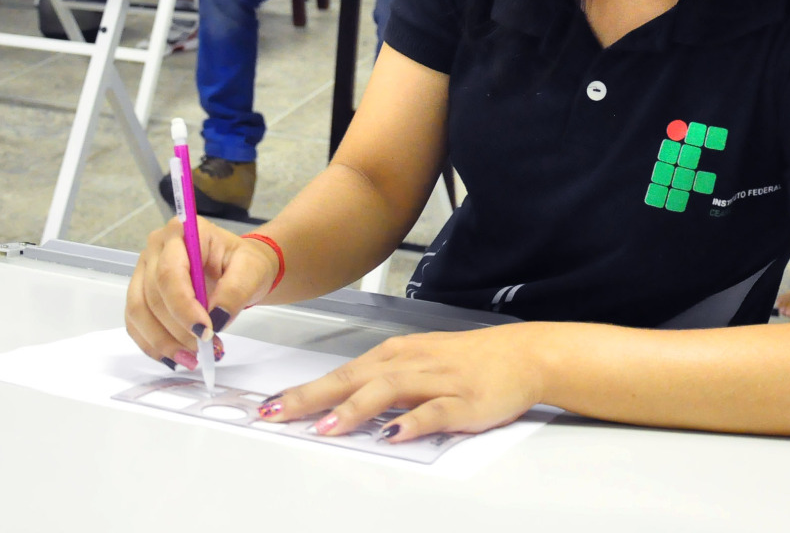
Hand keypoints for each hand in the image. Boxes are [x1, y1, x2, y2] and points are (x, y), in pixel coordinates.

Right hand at [124, 219, 279, 368]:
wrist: (239, 270)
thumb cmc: (245, 264)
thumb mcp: (251, 271)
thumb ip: (235, 291)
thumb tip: (215, 319)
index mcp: (183, 232)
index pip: (171, 272)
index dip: (183, 306)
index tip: (205, 331)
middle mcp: (156, 247)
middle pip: (153, 295)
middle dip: (177, 329)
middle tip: (204, 349)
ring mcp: (144, 270)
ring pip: (139, 311)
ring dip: (162, 341)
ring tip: (191, 358)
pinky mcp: (140, 292)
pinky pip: (135, 323)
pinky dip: (152, 344)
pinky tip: (173, 357)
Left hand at [255, 323, 549, 443]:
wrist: (521, 354)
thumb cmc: (467, 361)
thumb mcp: (417, 364)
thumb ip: (380, 385)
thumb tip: (339, 406)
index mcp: (395, 356)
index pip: (340, 374)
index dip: (303, 391)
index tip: (268, 406)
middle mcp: (409, 363)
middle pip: (353, 379)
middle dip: (312, 397)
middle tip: (277, 413)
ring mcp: (436, 381)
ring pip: (388, 391)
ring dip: (355, 408)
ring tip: (327, 427)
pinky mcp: (463, 401)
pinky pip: (434, 412)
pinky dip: (412, 421)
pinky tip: (394, 434)